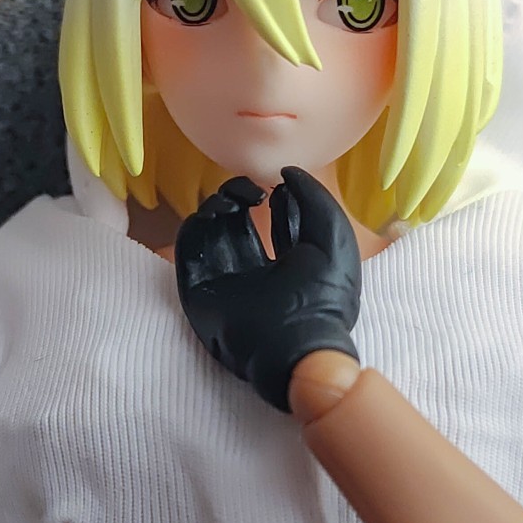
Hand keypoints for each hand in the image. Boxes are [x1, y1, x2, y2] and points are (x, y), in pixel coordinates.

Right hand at [175, 167, 361, 413]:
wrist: (294, 347)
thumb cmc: (321, 296)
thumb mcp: (333, 240)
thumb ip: (316, 201)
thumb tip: (289, 174)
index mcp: (292, 266)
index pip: (278, 226)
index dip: (279, 201)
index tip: (279, 187)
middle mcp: (257, 273)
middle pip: (240, 225)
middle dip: (241, 199)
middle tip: (249, 190)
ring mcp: (227, 282)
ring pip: (212, 233)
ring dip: (219, 207)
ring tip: (234, 200)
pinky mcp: (201, 292)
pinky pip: (189, 252)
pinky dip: (194, 226)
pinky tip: (213, 215)